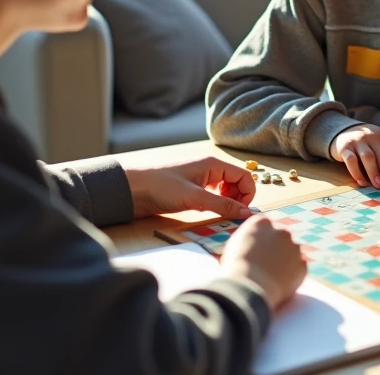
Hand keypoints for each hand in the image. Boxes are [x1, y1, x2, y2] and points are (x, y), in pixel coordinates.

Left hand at [124, 156, 255, 219]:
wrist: (131, 190)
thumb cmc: (161, 187)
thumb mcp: (194, 197)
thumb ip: (222, 205)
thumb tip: (246, 213)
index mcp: (213, 164)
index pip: (244, 175)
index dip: (248, 193)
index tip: (242, 211)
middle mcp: (210, 170)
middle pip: (237, 182)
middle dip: (239, 199)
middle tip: (231, 215)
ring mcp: (200, 180)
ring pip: (225, 190)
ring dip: (228, 203)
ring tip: (221, 215)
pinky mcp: (191, 191)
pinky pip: (213, 196)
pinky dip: (217, 205)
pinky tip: (210, 213)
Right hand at [221, 215, 306, 309]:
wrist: (248, 285)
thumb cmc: (235, 267)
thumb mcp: (235, 245)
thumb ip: (248, 239)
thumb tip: (251, 244)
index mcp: (262, 223)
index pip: (265, 226)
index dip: (260, 240)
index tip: (257, 250)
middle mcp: (281, 231)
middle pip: (281, 238)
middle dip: (275, 249)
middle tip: (265, 264)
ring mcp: (294, 248)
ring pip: (291, 253)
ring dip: (285, 261)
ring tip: (271, 277)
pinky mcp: (302, 265)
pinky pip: (298, 269)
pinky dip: (292, 275)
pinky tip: (279, 283)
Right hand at [329, 124, 379, 194]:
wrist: (344, 132)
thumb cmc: (370, 144)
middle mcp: (373, 135)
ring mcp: (358, 140)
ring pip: (368, 157)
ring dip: (374, 173)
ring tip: (379, 186)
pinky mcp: (345, 147)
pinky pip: (351, 160)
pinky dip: (356, 172)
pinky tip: (362, 182)